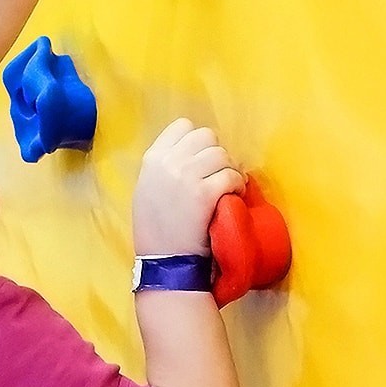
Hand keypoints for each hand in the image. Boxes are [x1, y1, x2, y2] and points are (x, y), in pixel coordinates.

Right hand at [133, 119, 243, 255]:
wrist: (164, 260)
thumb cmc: (156, 228)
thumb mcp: (147, 188)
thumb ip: (165, 165)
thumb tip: (193, 151)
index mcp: (152, 158)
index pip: (183, 126)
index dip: (197, 141)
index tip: (200, 160)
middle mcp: (168, 162)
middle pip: (207, 136)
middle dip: (216, 154)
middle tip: (216, 175)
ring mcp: (186, 176)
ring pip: (222, 154)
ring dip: (229, 170)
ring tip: (226, 188)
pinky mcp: (205, 193)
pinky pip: (232, 175)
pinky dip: (237, 185)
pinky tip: (232, 197)